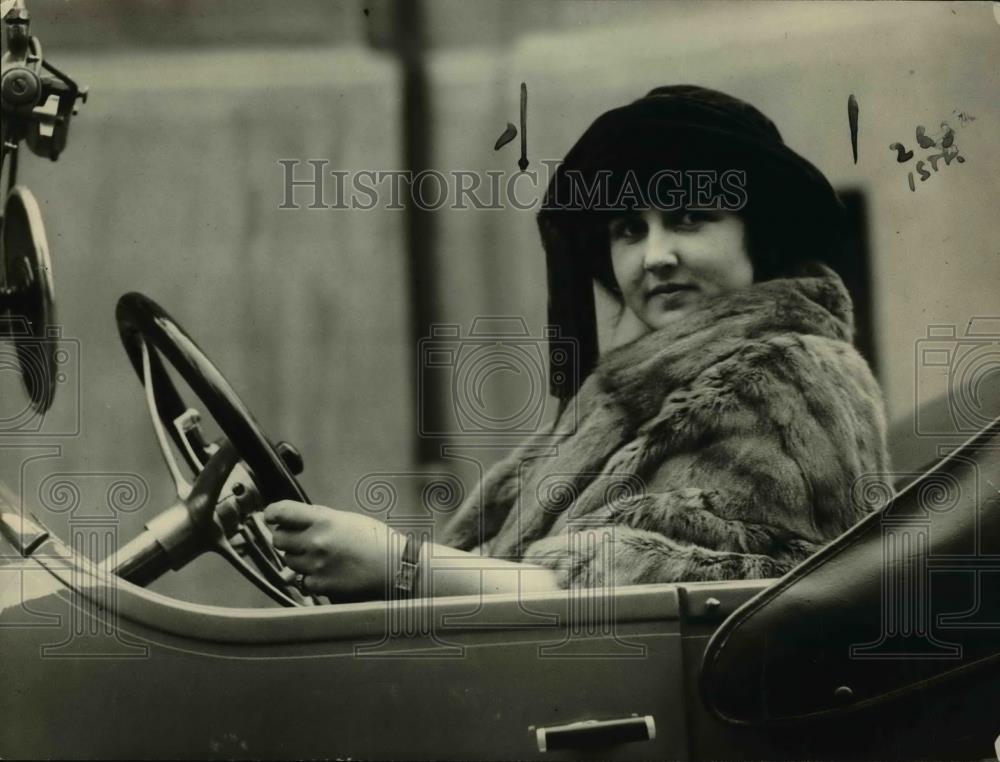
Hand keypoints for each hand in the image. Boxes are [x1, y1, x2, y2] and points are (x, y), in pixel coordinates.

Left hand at [263, 501, 400, 600]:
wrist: (394, 568)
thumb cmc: (375, 541)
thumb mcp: (347, 520)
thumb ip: (318, 520)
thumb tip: (292, 522)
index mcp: (324, 520)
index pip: (282, 512)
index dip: (272, 513)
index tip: (271, 516)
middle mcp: (316, 542)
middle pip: (278, 539)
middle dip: (286, 538)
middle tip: (300, 538)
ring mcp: (316, 565)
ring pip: (288, 560)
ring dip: (297, 557)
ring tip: (319, 556)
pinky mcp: (320, 585)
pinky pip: (302, 580)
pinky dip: (309, 577)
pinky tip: (327, 571)